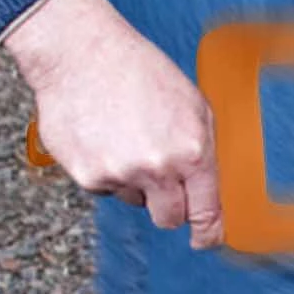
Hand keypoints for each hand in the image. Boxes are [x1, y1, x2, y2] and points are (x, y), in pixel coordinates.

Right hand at [1, 0, 222, 248]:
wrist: (81, 52)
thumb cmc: (139, 72)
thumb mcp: (193, 105)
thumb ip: (206, 151)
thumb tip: (213, 191)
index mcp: (192, 152)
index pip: (206, 213)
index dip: (207, 233)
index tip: (205, 240)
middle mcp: (157, 168)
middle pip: (170, 219)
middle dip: (170, 207)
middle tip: (161, 181)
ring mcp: (120, 174)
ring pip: (136, 201)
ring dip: (136, 182)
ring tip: (126, 138)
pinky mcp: (87, 176)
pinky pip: (106, 190)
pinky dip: (107, 172)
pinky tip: (104, 138)